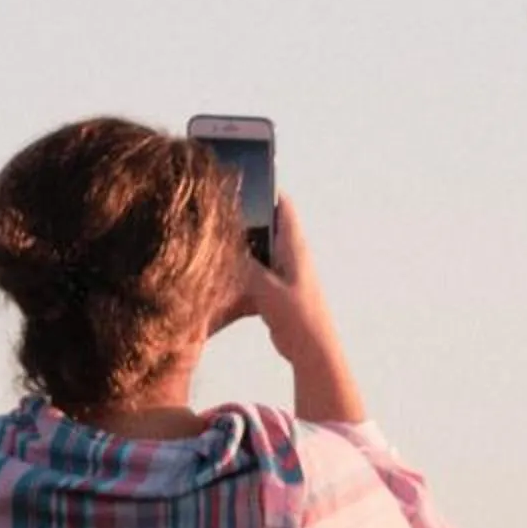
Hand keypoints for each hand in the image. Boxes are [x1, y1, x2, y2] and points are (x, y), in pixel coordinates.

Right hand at [226, 196, 335, 362]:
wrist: (312, 348)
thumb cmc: (298, 315)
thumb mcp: (265, 288)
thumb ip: (245, 267)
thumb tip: (222, 246)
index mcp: (293, 246)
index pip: (282, 206)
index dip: (265, 190)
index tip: (243, 179)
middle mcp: (290, 253)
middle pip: (266, 225)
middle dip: (245, 218)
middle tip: (217, 210)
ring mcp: (283, 271)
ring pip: (258, 249)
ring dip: (241, 246)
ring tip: (214, 240)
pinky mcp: (276, 289)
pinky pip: (255, 272)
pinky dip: (241, 271)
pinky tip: (221, 275)